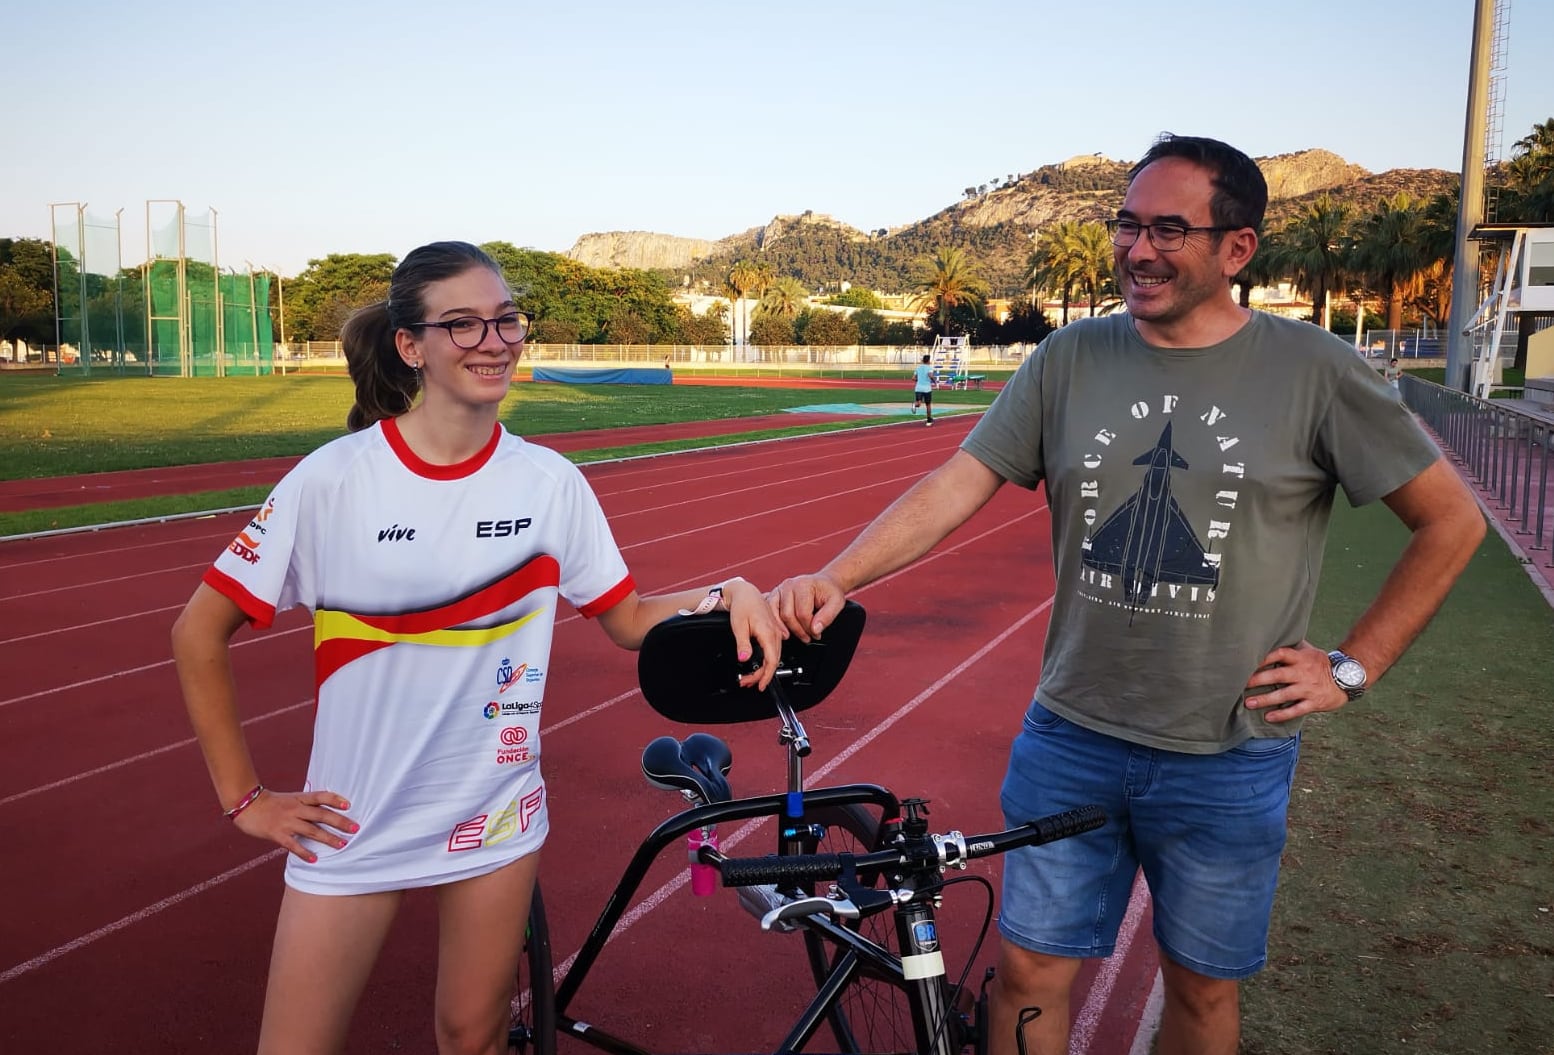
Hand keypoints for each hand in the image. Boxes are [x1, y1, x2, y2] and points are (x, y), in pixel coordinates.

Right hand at [232, 789, 356, 862]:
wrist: (247, 806)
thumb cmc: (271, 803)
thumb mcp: (291, 798)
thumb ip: (306, 805)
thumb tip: (325, 812)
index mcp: (299, 798)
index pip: (321, 796)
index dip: (335, 799)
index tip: (349, 805)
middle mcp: (295, 809)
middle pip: (321, 815)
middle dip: (339, 822)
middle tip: (355, 828)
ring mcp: (287, 822)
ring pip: (311, 830)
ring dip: (328, 838)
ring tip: (342, 845)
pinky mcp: (277, 834)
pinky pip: (293, 845)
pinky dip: (304, 852)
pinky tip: (314, 859)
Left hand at [721, 577, 786, 691]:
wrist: (746, 593)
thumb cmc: (742, 605)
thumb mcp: (738, 625)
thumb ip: (743, 643)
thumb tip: (745, 658)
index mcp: (768, 633)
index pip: (771, 661)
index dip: (766, 676)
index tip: (759, 685)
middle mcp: (775, 633)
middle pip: (773, 661)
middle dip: (761, 675)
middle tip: (747, 683)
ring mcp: (776, 632)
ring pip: (774, 656)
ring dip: (763, 669)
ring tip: (750, 677)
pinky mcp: (774, 631)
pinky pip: (773, 649)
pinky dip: (766, 660)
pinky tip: (759, 664)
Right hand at [767, 572, 846, 643]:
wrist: (824, 583)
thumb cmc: (829, 592)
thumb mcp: (837, 603)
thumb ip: (827, 616)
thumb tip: (815, 630)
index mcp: (803, 585)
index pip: (802, 613)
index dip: (809, 628)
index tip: (816, 634)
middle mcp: (788, 585)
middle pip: (787, 615)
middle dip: (798, 630)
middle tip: (808, 637)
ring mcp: (779, 590)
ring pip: (775, 615)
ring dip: (785, 629)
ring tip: (795, 635)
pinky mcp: (773, 595)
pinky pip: (769, 611)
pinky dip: (774, 622)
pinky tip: (783, 629)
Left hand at [1242, 641, 1347, 723]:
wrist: (1347, 678)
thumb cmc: (1321, 664)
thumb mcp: (1309, 651)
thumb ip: (1291, 648)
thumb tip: (1269, 637)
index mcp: (1301, 658)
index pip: (1280, 653)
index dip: (1264, 657)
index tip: (1247, 661)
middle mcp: (1303, 672)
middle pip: (1278, 675)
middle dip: (1258, 679)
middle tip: (1241, 684)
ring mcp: (1308, 688)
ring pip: (1284, 694)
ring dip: (1265, 699)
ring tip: (1249, 703)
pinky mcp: (1314, 702)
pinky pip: (1296, 709)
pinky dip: (1282, 714)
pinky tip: (1269, 717)